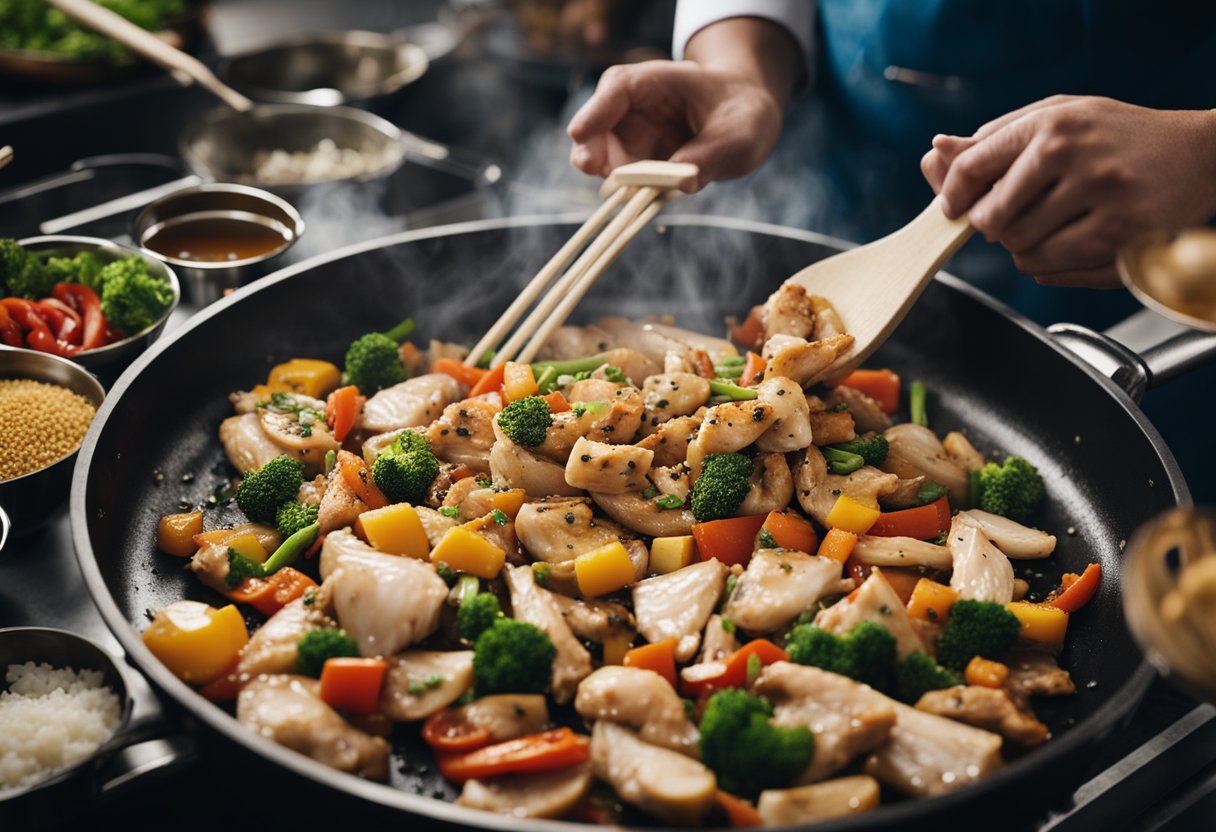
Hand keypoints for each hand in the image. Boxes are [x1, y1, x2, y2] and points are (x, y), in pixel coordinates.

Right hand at [567, 18, 801, 192]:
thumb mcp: (739, 134)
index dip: (594, 111)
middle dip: (592, 152)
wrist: (746, 120)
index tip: (579, 134)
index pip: (616, 89)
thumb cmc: (742, 113)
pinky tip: (653, 196)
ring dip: (616, 180)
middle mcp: (634, 109)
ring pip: (601, 159)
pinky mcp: (636, 164)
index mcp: (655, 82)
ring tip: (646, 191)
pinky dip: (631, 193)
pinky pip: (623, 182)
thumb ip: (711, 156)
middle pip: (595, 126)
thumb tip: (681, 183)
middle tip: (608, 176)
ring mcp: (632, 138)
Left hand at [921, 96, 1215, 286]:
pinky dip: (1049, 264)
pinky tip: (1070, 241)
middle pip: (993, 219)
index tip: (953, 208)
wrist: (1198, 154)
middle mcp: (1075, 155)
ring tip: (1051, 225)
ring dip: (1023, 247)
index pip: (972, 167)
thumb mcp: (1055, 120)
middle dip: (995, 225)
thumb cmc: (1115, 137)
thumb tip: (934, 153)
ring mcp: (1102, 197)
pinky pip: (1052, 269)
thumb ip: (993, 141)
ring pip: (1021, 250)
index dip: (951, 196)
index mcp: (1052, 123)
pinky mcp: (1122, 235)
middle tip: (1016, 215)